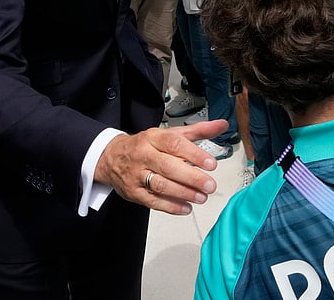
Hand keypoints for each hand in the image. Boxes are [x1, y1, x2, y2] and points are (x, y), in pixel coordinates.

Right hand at [94, 121, 228, 214]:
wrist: (112, 157)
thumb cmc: (146, 145)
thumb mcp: (170, 134)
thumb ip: (198, 131)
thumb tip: (221, 125)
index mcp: (154, 138)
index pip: (174, 144)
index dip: (194, 154)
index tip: (211, 163)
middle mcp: (144, 155)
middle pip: (168, 167)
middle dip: (191, 177)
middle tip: (210, 185)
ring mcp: (136, 175)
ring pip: (160, 185)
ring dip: (183, 193)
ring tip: (201, 197)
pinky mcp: (133, 192)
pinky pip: (152, 201)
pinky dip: (170, 206)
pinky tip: (186, 208)